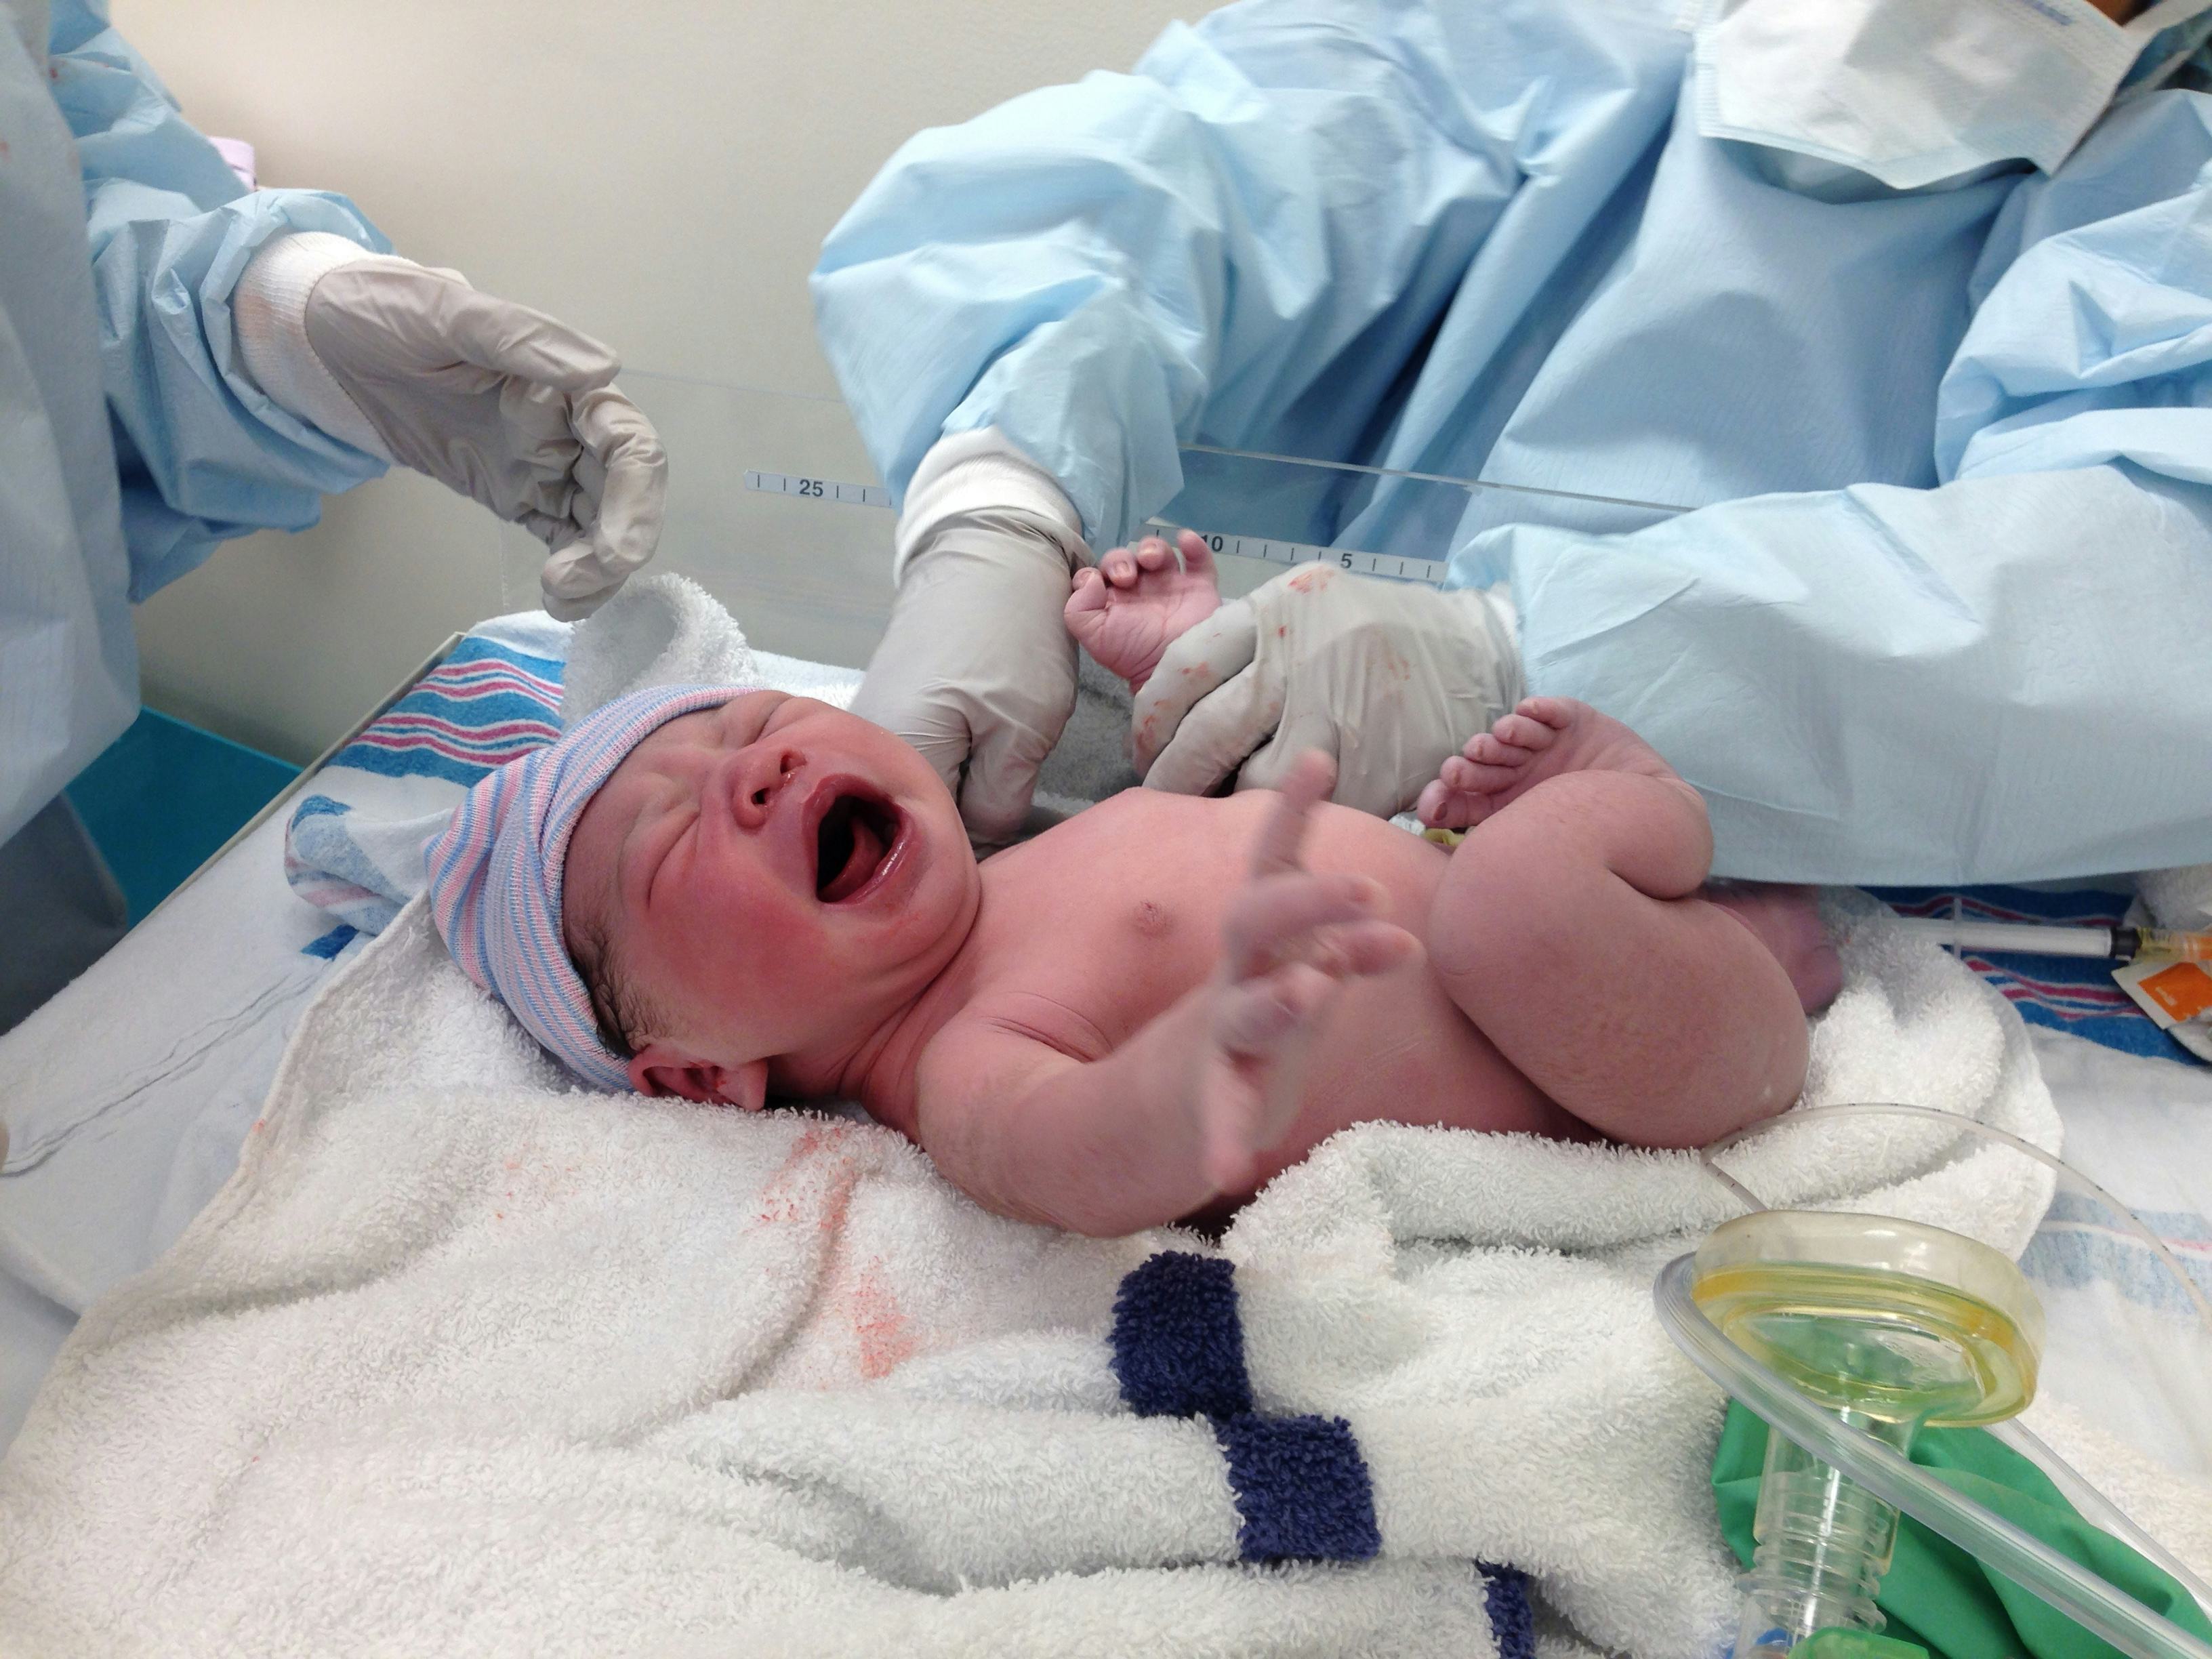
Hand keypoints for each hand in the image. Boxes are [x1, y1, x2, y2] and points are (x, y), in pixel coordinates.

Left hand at [292, 253, 665, 619]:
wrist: (324, 342)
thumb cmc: (381, 315)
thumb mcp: (446, 313)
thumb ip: (523, 340)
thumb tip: (605, 369)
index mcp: (565, 383)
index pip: (630, 445)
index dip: (636, 501)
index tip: (609, 548)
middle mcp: (568, 427)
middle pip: (627, 494)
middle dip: (619, 547)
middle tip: (571, 586)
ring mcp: (543, 465)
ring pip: (602, 525)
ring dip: (600, 571)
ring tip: (561, 602)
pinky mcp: (516, 495)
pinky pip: (564, 539)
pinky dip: (574, 573)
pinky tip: (557, 599)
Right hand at [851, 509, 1081, 845]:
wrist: (988, 554)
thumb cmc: (1011, 639)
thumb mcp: (1022, 731)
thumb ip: (996, 803)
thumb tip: (979, 847)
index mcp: (899, 757)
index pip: (932, 840)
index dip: (976, 853)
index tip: (1012, 843)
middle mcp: (869, 745)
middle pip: (916, 815)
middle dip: (964, 823)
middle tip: (1013, 799)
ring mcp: (873, 725)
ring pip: (917, 788)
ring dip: (960, 789)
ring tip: (1000, 763)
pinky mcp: (887, 709)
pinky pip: (915, 759)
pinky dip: (951, 763)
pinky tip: (980, 746)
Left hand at [1132, 565, 1521, 817]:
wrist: (1477, 652)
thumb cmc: (1376, 633)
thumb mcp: (1311, 609)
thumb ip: (1250, 645)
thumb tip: (1176, 705)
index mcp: (1280, 611)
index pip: (1182, 666)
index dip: (1151, 717)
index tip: (1147, 742)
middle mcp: (1304, 658)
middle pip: (1206, 730)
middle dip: (1173, 772)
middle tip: (1161, 790)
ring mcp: (1342, 714)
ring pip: (1253, 780)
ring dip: (1226, 802)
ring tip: (1214, 806)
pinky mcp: (1375, 766)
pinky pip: (1313, 809)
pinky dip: (1290, 818)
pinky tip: (1283, 814)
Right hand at [1193, 753, 1421, 1193]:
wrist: (1166, 1106)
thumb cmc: (1257, 1027)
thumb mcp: (1302, 976)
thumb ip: (1344, 946)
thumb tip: (1400, 926)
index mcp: (1264, 939)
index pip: (1276, 862)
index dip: (1292, 810)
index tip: (1318, 757)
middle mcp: (1239, 975)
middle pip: (1260, 921)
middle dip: (1309, 901)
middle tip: (1368, 889)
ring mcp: (1223, 1038)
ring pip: (1245, 1011)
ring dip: (1277, 1002)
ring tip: (1309, 994)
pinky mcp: (1213, 1099)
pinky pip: (1217, 1116)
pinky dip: (1220, 1138)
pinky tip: (1226, 1169)